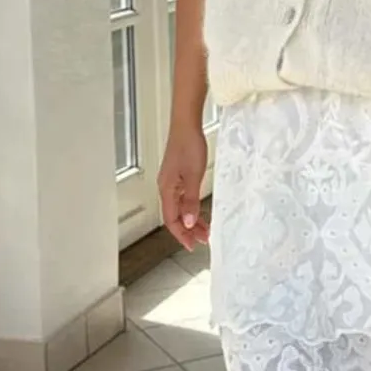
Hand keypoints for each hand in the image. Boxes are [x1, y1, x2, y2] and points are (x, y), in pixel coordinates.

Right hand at [157, 127, 209, 251]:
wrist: (187, 125)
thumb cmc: (189, 146)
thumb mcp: (193, 176)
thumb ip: (191, 200)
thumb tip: (189, 222)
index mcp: (166, 189)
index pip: (171, 220)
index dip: (182, 234)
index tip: (192, 245)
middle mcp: (166, 187)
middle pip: (175, 215)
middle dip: (188, 230)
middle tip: (203, 239)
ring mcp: (171, 181)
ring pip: (179, 207)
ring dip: (191, 219)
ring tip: (205, 228)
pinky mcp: (177, 174)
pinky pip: (182, 197)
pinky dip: (191, 207)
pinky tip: (199, 210)